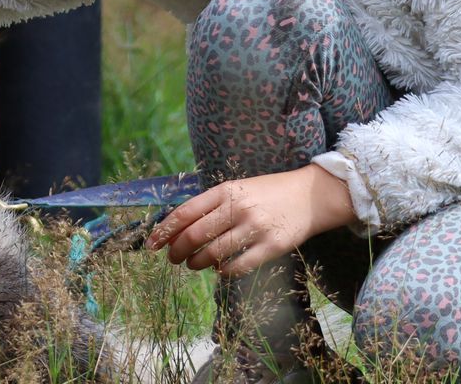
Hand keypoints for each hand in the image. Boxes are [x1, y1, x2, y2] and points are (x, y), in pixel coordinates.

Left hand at [145, 165, 356, 276]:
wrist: (309, 196)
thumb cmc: (268, 193)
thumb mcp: (237, 188)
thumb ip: (211, 204)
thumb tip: (179, 227)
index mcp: (225, 191)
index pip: (185, 212)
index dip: (165, 231)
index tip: (152, 244)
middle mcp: (237, 208)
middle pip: (195, 236)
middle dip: (177, 251)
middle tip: (173, 259)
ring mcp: (254, 228)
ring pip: (213, 253)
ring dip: (197, 263)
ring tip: (194, 264)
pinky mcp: (271, 246)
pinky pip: (238, 266)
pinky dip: (223, 271)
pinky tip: (220, 269)